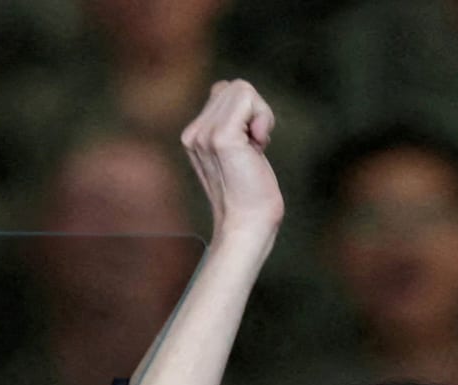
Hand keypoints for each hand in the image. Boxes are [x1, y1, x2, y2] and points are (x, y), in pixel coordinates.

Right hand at [178, 79, 282, 245]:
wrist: (248, 224)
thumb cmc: (252, 194)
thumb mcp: (240, 153)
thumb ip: (234, 126)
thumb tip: (244, 97)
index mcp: (194, 135)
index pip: (223, 92)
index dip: (247, 114)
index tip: (251, 145)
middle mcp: (194, 132)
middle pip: (234, 87)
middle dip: (256, 113)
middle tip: (256, 147)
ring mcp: (204, 133)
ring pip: (242, 89)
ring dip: (261, 116)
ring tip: (255, 149)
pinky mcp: (221, 137)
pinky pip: (248, 98)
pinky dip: (263, 118)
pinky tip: (259, 147)